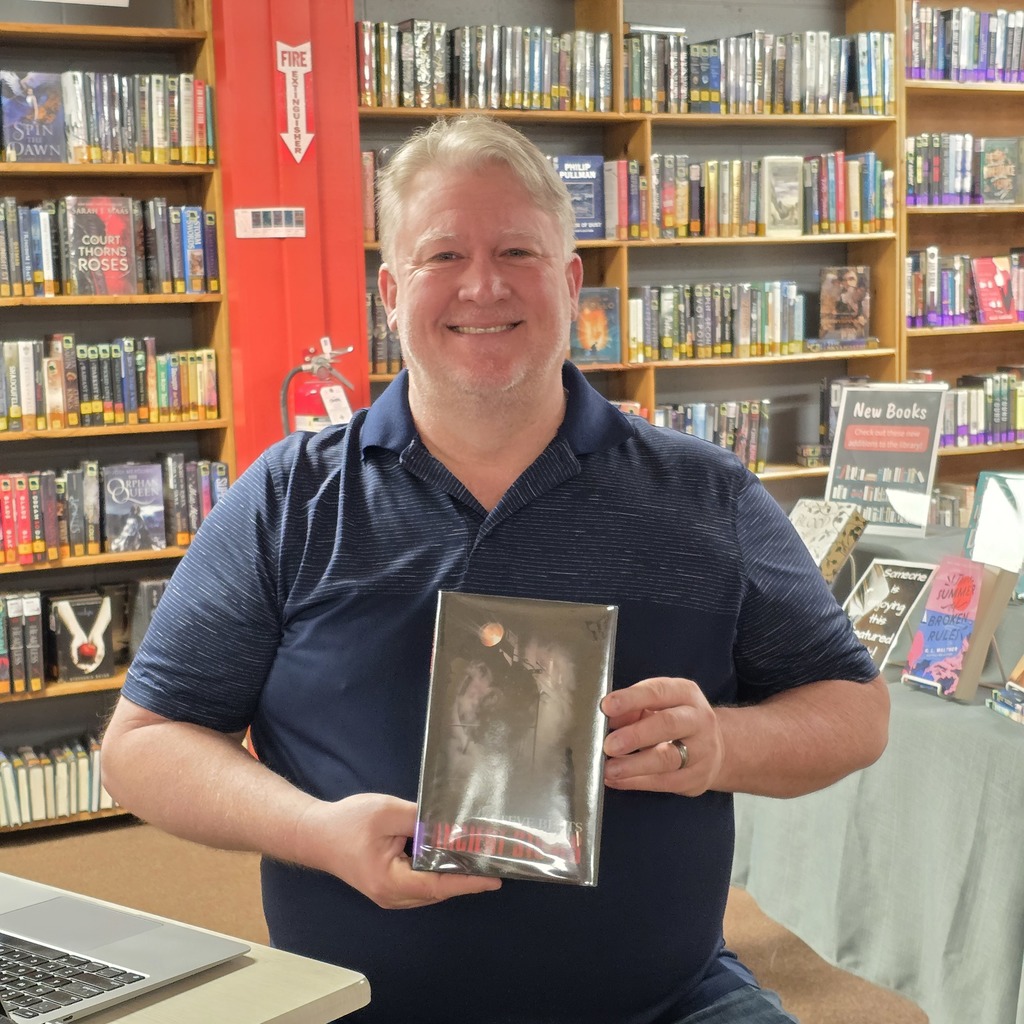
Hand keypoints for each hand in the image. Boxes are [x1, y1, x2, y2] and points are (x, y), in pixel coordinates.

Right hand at [296, 793, 501, 908]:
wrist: (314, 833)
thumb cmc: (347, 823)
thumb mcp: (386, 812)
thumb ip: (420, 818)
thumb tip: (450, 824)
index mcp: (391, 882)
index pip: (439, 884)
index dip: (469, 880)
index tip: (494, 878)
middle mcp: (393, 895)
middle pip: (438, 889)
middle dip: (467, 877)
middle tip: (495, 862)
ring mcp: (390, 894)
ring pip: (431, 888)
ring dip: (454, 875)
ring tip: (481, 860)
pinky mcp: (389, 885)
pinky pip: (422, 883)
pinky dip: (439, 871)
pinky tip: (452, 856)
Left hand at [601, 677, 724, 796]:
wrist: (718, 748)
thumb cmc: (675, 720)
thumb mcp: (657, 705)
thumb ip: (632, 709)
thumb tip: (605, 719)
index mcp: (685, 693)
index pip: (658, 692)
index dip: (631, 698)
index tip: (607, 706)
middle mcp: (698, 720)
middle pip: (668, 725)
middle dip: (635, 735)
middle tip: (608, 744)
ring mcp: (702, 751)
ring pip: (667, 759)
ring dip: (633, 765)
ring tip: (608, 768)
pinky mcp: (696, 779)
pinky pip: (663, 782)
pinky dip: (635, 782)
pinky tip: (615, 780)